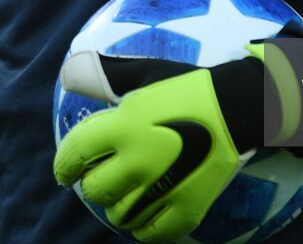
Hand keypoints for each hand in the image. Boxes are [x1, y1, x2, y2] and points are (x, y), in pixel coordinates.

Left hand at [53, 51, 264, 242]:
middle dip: (94, 183)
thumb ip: (102, 76)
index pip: (75, 153)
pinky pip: (150, 233)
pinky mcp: (187, 209)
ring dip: (117, 205)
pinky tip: (145, 213)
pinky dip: (142, 227)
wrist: (238, 106)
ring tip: (127, 193)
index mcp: (123, 126)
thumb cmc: (187, 87)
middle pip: (95, 190)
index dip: (64, 166)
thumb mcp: (142, 74)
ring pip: (119, 215)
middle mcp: (138, 162)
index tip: (65, 172)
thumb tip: (68, 74)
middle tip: (105, 175)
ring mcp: (163, 189)